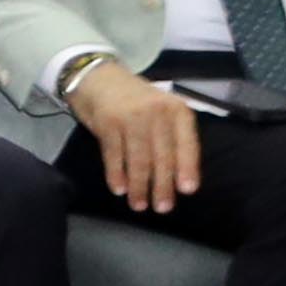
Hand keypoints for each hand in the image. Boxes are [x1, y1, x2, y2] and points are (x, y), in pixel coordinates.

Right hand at [70, 58, 202, 209]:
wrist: (98, 77)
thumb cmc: (135, 101)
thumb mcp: (162, 112)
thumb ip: (172, 138)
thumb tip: (179, 177)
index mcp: (177, 110)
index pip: (187, 143)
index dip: (187, 168)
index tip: (187, 190)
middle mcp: (156, 112)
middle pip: (162, 156)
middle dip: (162, 185)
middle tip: (162, 208)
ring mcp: (130, 117)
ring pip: (138, 159)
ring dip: (139, 186)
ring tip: (138, 205)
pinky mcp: (107, 123)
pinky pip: (114, 155)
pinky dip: (116, 174)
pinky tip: (119, 189)